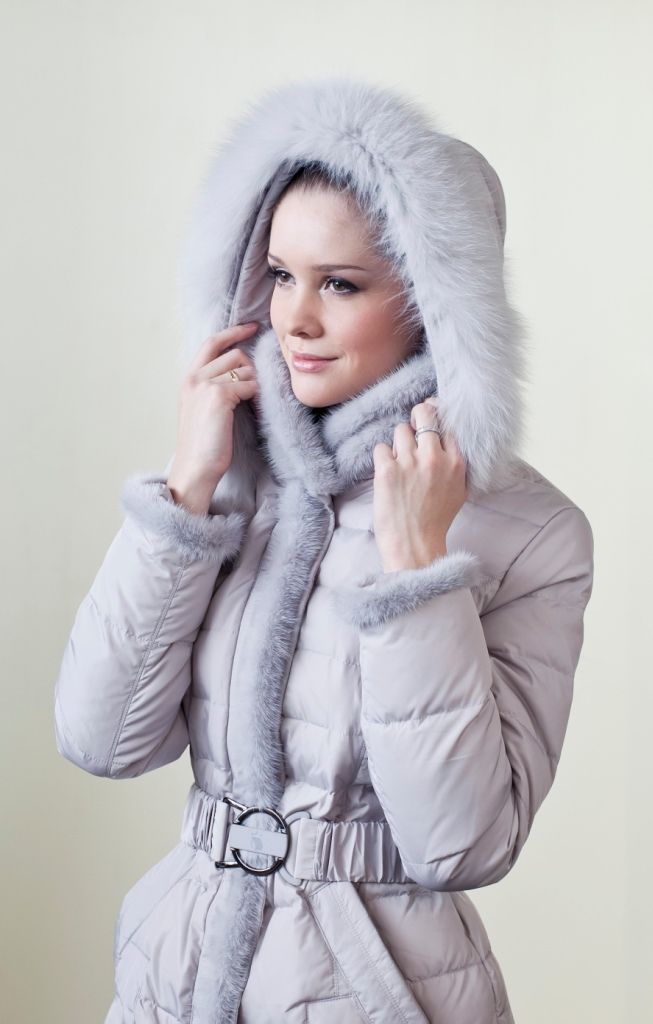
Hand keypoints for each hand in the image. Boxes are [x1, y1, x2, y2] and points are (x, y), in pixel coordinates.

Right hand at [166, 321, 259, 513]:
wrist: (195, 469)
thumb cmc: (204, 445)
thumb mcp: (203, 409)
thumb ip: (214, 387)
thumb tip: (243, 370)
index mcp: (188, 379)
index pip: (212, 342)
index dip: (234, 332)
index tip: (252, 327)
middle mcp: (194, 377)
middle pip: (235, 354)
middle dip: (251, 369)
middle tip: (254, 389)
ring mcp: (205, 384)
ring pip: (244, 368)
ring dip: (253, 384)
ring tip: (248, 404)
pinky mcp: (219, 396)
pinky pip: (249, 385)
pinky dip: (254, 395)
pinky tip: (251, 408)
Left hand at [372, 396, 468, 572]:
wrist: (415, 546)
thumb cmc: (435, 521)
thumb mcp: (459, 490)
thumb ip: (456, 463)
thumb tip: (447, 439)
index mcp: (456, 462)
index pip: (447, 421)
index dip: (435, 417)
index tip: (428, 422)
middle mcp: (434, 458)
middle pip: (424, 414)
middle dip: (416, 418)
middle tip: (411, 430)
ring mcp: (410, 463)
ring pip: (400, 429)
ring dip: (398, 443)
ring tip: (400, 463)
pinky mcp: (387, 470)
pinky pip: (381, 447)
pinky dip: (382, 458)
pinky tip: (387, 474)